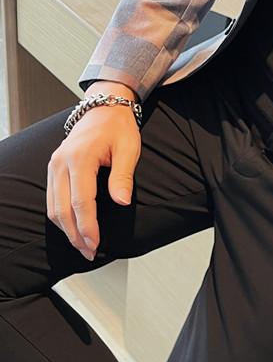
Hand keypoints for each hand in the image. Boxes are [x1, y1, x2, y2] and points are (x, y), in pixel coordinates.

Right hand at [47, 81, 141, 260]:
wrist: (104, 109)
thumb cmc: (118, 128)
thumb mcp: (129, 148)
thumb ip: (123, 176)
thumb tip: (122, 202)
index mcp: (80, 158)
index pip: (81, 201)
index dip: (87, 226)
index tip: (95, 244)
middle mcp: (61, 163)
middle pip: (62, 209)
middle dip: (75, 234)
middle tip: (90, 252)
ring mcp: (54, 165)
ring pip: (53, 207)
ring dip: (67, 229)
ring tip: (83, 245)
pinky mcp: (54, 168)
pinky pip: (53, 198)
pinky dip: (62, 216)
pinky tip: (74, 227)